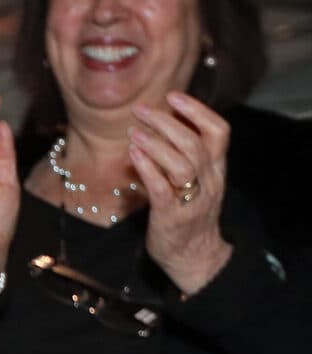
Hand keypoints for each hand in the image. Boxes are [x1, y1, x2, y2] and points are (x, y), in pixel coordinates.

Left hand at [128, 91, 233, 294]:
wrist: (194, 257)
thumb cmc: (188, 214)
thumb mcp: (195, 181)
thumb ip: (183, 155)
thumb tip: (159, 125)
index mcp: (216, 170)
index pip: (219, 132)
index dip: (198, 110)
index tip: (173, 96)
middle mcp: (209, 181)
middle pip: (196, 143)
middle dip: (168, 122)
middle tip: (141, 109)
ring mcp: (192, 200)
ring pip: (182, 164)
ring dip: (157, 143)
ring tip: (135, 131)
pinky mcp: (172, 217)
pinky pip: (162, 189)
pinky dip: (148, 169)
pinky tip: (133, 154)